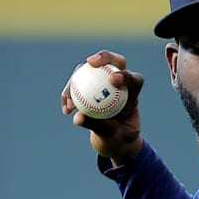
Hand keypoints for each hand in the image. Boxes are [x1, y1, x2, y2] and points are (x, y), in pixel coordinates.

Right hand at [61, 50, 144, 164]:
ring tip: (70, 103)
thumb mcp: (112, 136)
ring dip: (77, 81)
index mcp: (133, 94)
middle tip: (90, 63)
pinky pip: (77, 85)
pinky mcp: (89, 86)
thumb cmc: (119, 139)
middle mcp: (119, 84)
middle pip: (114, 62)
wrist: (115, 142)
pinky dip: (70, 94)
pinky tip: (66, 108)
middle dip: (103, 57)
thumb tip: (78, 117)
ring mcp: (103, 83)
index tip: (114, 80)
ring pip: (90, 71)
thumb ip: (97, 126)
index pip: (133, 78)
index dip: (125, 74)